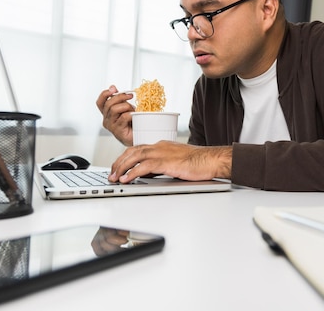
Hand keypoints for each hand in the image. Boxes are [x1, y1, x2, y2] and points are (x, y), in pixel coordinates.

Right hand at [96, 85, 134, 145]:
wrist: (138, 137)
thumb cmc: (131, 122)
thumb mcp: (124, 107)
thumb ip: (118, 99)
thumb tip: (113, 87)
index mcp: (107, 114)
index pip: (100, 102)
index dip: (105, 94)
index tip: (114, 89)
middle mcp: (106, 120)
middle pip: (108, 104)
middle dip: (120, 97)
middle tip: (130, 96)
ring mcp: (111, 126)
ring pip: (114, 109)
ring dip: (126, 106)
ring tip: (133, 110)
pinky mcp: (118, 131)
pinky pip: (123, 117)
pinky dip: (130, 114)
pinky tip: (134, 116)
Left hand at [109, 141, 231, 182]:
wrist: (211, 160)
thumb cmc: (199, 162)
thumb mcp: (175, 162)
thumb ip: (160, 166)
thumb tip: (147, 174)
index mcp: (161, 145)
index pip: (137, 149)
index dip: (125, 158)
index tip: (118, 167)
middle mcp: (159, 146)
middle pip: (132, 151)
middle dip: (119, 163)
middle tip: (111, 174)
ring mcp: (162, 153)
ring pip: (134, 156)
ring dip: (122, 167)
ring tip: (114, 177)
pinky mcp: (166, 162)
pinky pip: (144, 166)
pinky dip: (133, 172)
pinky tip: (127, 179)